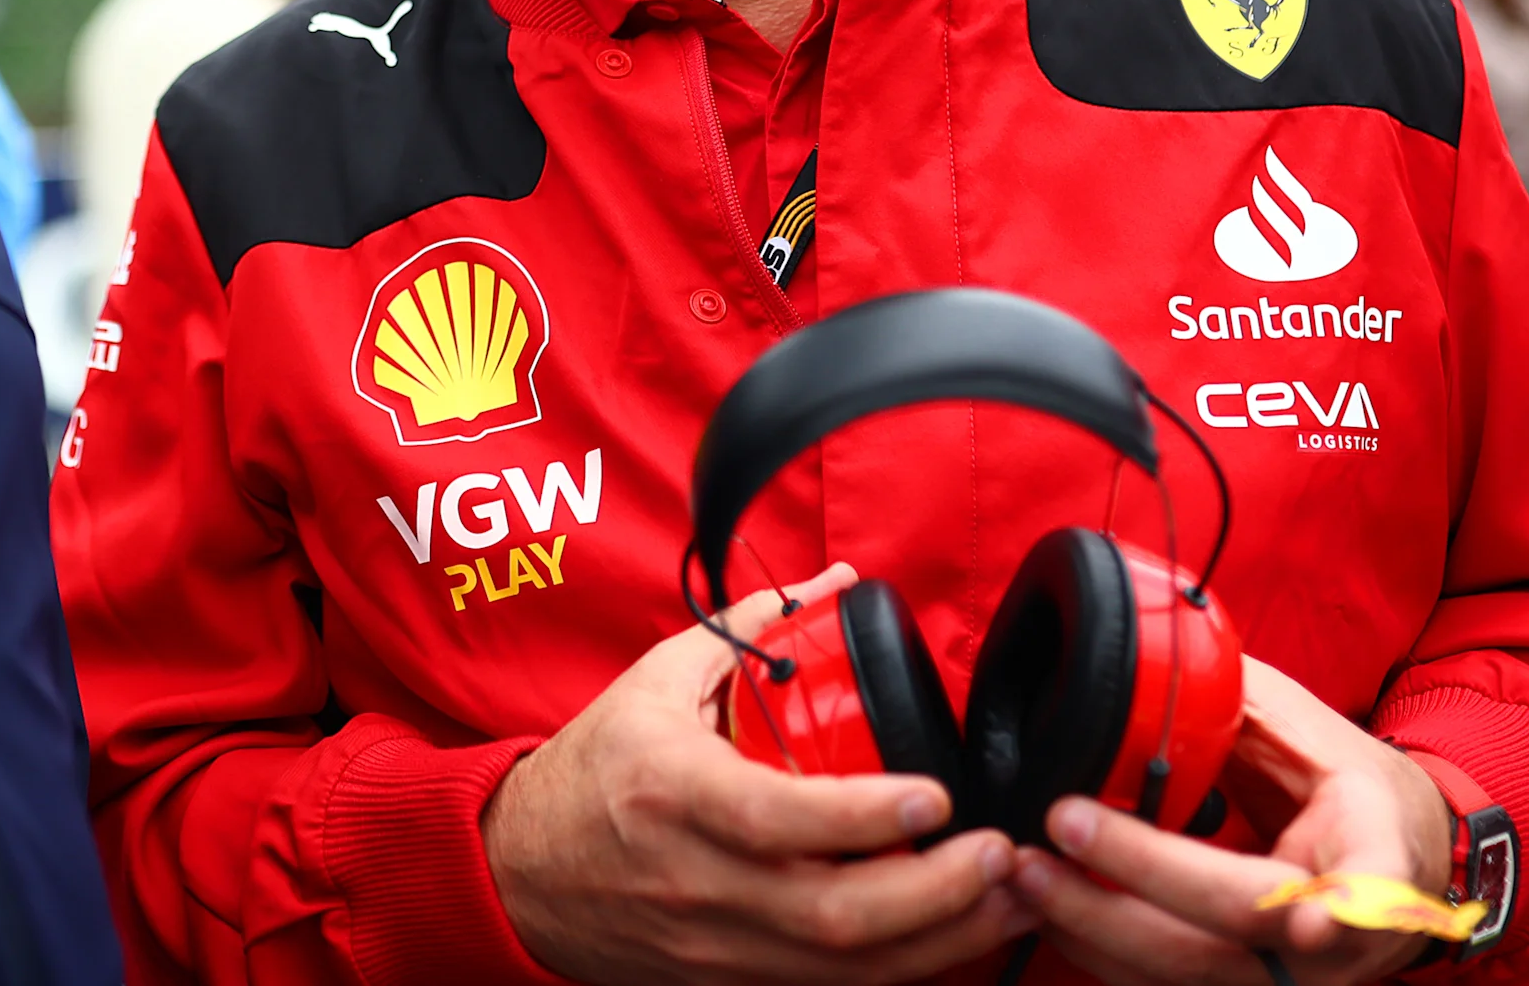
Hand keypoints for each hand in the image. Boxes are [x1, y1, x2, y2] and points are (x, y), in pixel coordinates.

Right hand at [481, 564, 1028, 985]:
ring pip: (846, 966)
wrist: (520, 872)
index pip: (777, 819)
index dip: (864, 818)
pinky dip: (901, 967)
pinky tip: (955, 936)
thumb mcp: (655, 682)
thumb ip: (748, 631)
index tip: (934, 795)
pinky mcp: (733, 980)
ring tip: (1009, 896)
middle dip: (937, 893)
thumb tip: (834, 583)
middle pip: (834, 914)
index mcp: (673, 792)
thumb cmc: (592, 770)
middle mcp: (699, 879)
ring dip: (942, 938)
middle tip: (1003, 852)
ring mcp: (718, 943)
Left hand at [1009, 657, 1456, 984]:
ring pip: (1187, 972)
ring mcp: (1291, 978)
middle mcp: (1338, 937)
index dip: (1343, 913)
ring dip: (1094, 927)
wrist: (1396, 860)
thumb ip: (1235, 713)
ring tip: (1021, 873)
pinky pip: (1162, 983)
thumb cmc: (1345, 788)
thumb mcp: (1311, 737)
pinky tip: (1044, 906)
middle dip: (1135, 890)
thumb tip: (1133, 665)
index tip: (1307, 923)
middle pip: (1236, 929)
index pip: (1367, 890)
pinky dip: (1098, 947)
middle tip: (1053, 835)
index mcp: (1374, 857)